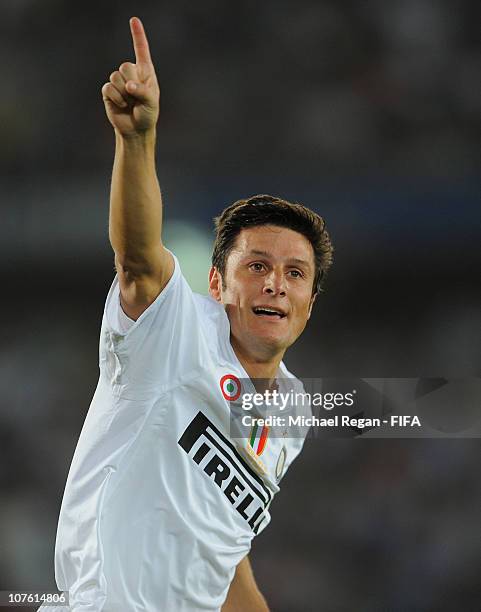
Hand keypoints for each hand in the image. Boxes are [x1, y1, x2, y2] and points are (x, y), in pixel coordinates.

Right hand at [102, 17, 159, 135]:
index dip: (137, 35)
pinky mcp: (109, 91)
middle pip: (125, 66)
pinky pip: (108, 87)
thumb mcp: (151, 102)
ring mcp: (119, 81)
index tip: (134, 20)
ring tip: (130, 103)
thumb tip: (129, 86)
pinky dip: (116, 98)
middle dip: (131, 83)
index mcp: (145, 72)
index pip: (141, 50)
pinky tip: (121, 105)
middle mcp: (131, 73)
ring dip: (124, 93)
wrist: (135, 129)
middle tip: (136, 97)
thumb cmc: (147, 114)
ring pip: (116, 76)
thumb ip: (143, 91)